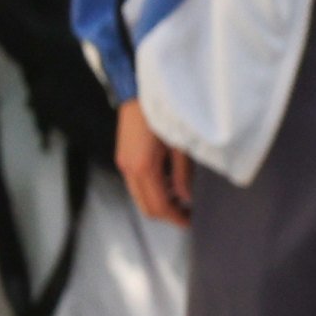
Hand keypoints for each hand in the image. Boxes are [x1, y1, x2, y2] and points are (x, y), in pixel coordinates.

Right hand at [113, 100, 189, 226]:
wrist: (139, 93)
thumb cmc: (164, 114)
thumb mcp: (180, 146)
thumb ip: (182, 175)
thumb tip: (186, 198)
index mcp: (143, 168)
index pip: (159, 206)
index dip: (176, 218)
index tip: (192, 223)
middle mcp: (129, 169)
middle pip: (147, 207)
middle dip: (168, 215)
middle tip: (189, 215)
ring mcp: (124, 164)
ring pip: (141, 197)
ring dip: (160, 203)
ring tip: (184, 200)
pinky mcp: (124, 158)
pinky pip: (138, 185)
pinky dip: (153, 191)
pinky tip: (171, 185)